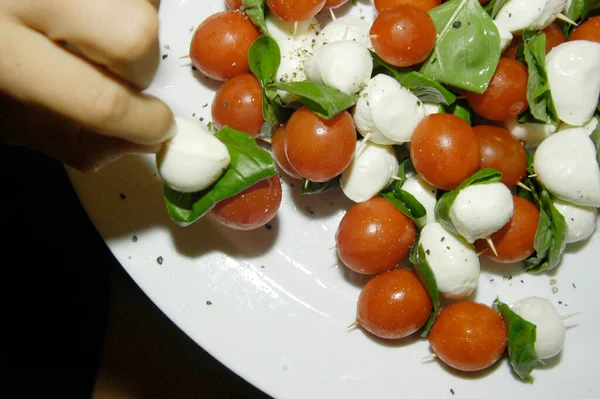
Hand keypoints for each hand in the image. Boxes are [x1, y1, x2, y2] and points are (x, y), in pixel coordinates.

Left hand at [0, 0, 173, 170]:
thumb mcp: (4, 115)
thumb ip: (69, 135)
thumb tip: (135, 140)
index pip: (98, 99)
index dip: (142, 123)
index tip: (156, 128)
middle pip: (133, 31)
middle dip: (140, 64)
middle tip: (115, 71)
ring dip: (129, 22)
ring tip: (86, 31)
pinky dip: (118, 3)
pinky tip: (82, 12)